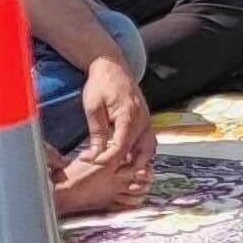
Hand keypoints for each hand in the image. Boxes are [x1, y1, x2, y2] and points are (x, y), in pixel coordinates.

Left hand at [75, 54, 153, 172]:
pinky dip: (140, 152)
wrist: (112, 66)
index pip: (121, 147)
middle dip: (127, 167)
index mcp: (128, 115)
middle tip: (111, 177)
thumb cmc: (101, 84)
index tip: (94, 167)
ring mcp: (146, 120)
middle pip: (140, 152)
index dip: (107, 161)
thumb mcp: (93, 108)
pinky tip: (127, 159)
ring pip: (149, 149)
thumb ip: (97, 133)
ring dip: (138, 162)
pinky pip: (147, 141)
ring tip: (121, 172)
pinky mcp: (145, 120)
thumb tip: (96, 155)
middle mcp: (142, 120)